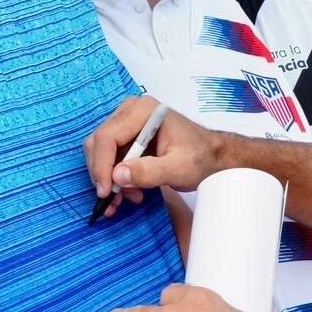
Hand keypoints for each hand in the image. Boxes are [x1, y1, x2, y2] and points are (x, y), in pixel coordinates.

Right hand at [84, 97, 225, 218]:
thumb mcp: (178, 168)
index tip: (106, 191)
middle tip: (113, 200)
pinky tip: (129, 191)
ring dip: (109, 178)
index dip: (102, 166)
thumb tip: (118, 176)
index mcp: (144, 111)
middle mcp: (131, 111)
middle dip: (104, 174)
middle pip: (99, 143)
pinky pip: (109, 156)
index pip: (108, 136)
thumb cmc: (201, 157)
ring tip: (127, 197)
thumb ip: (149, 172)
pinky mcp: (127, 136)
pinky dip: (114, 177)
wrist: (213, 157)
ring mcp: (127, 122)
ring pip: (101, 152)